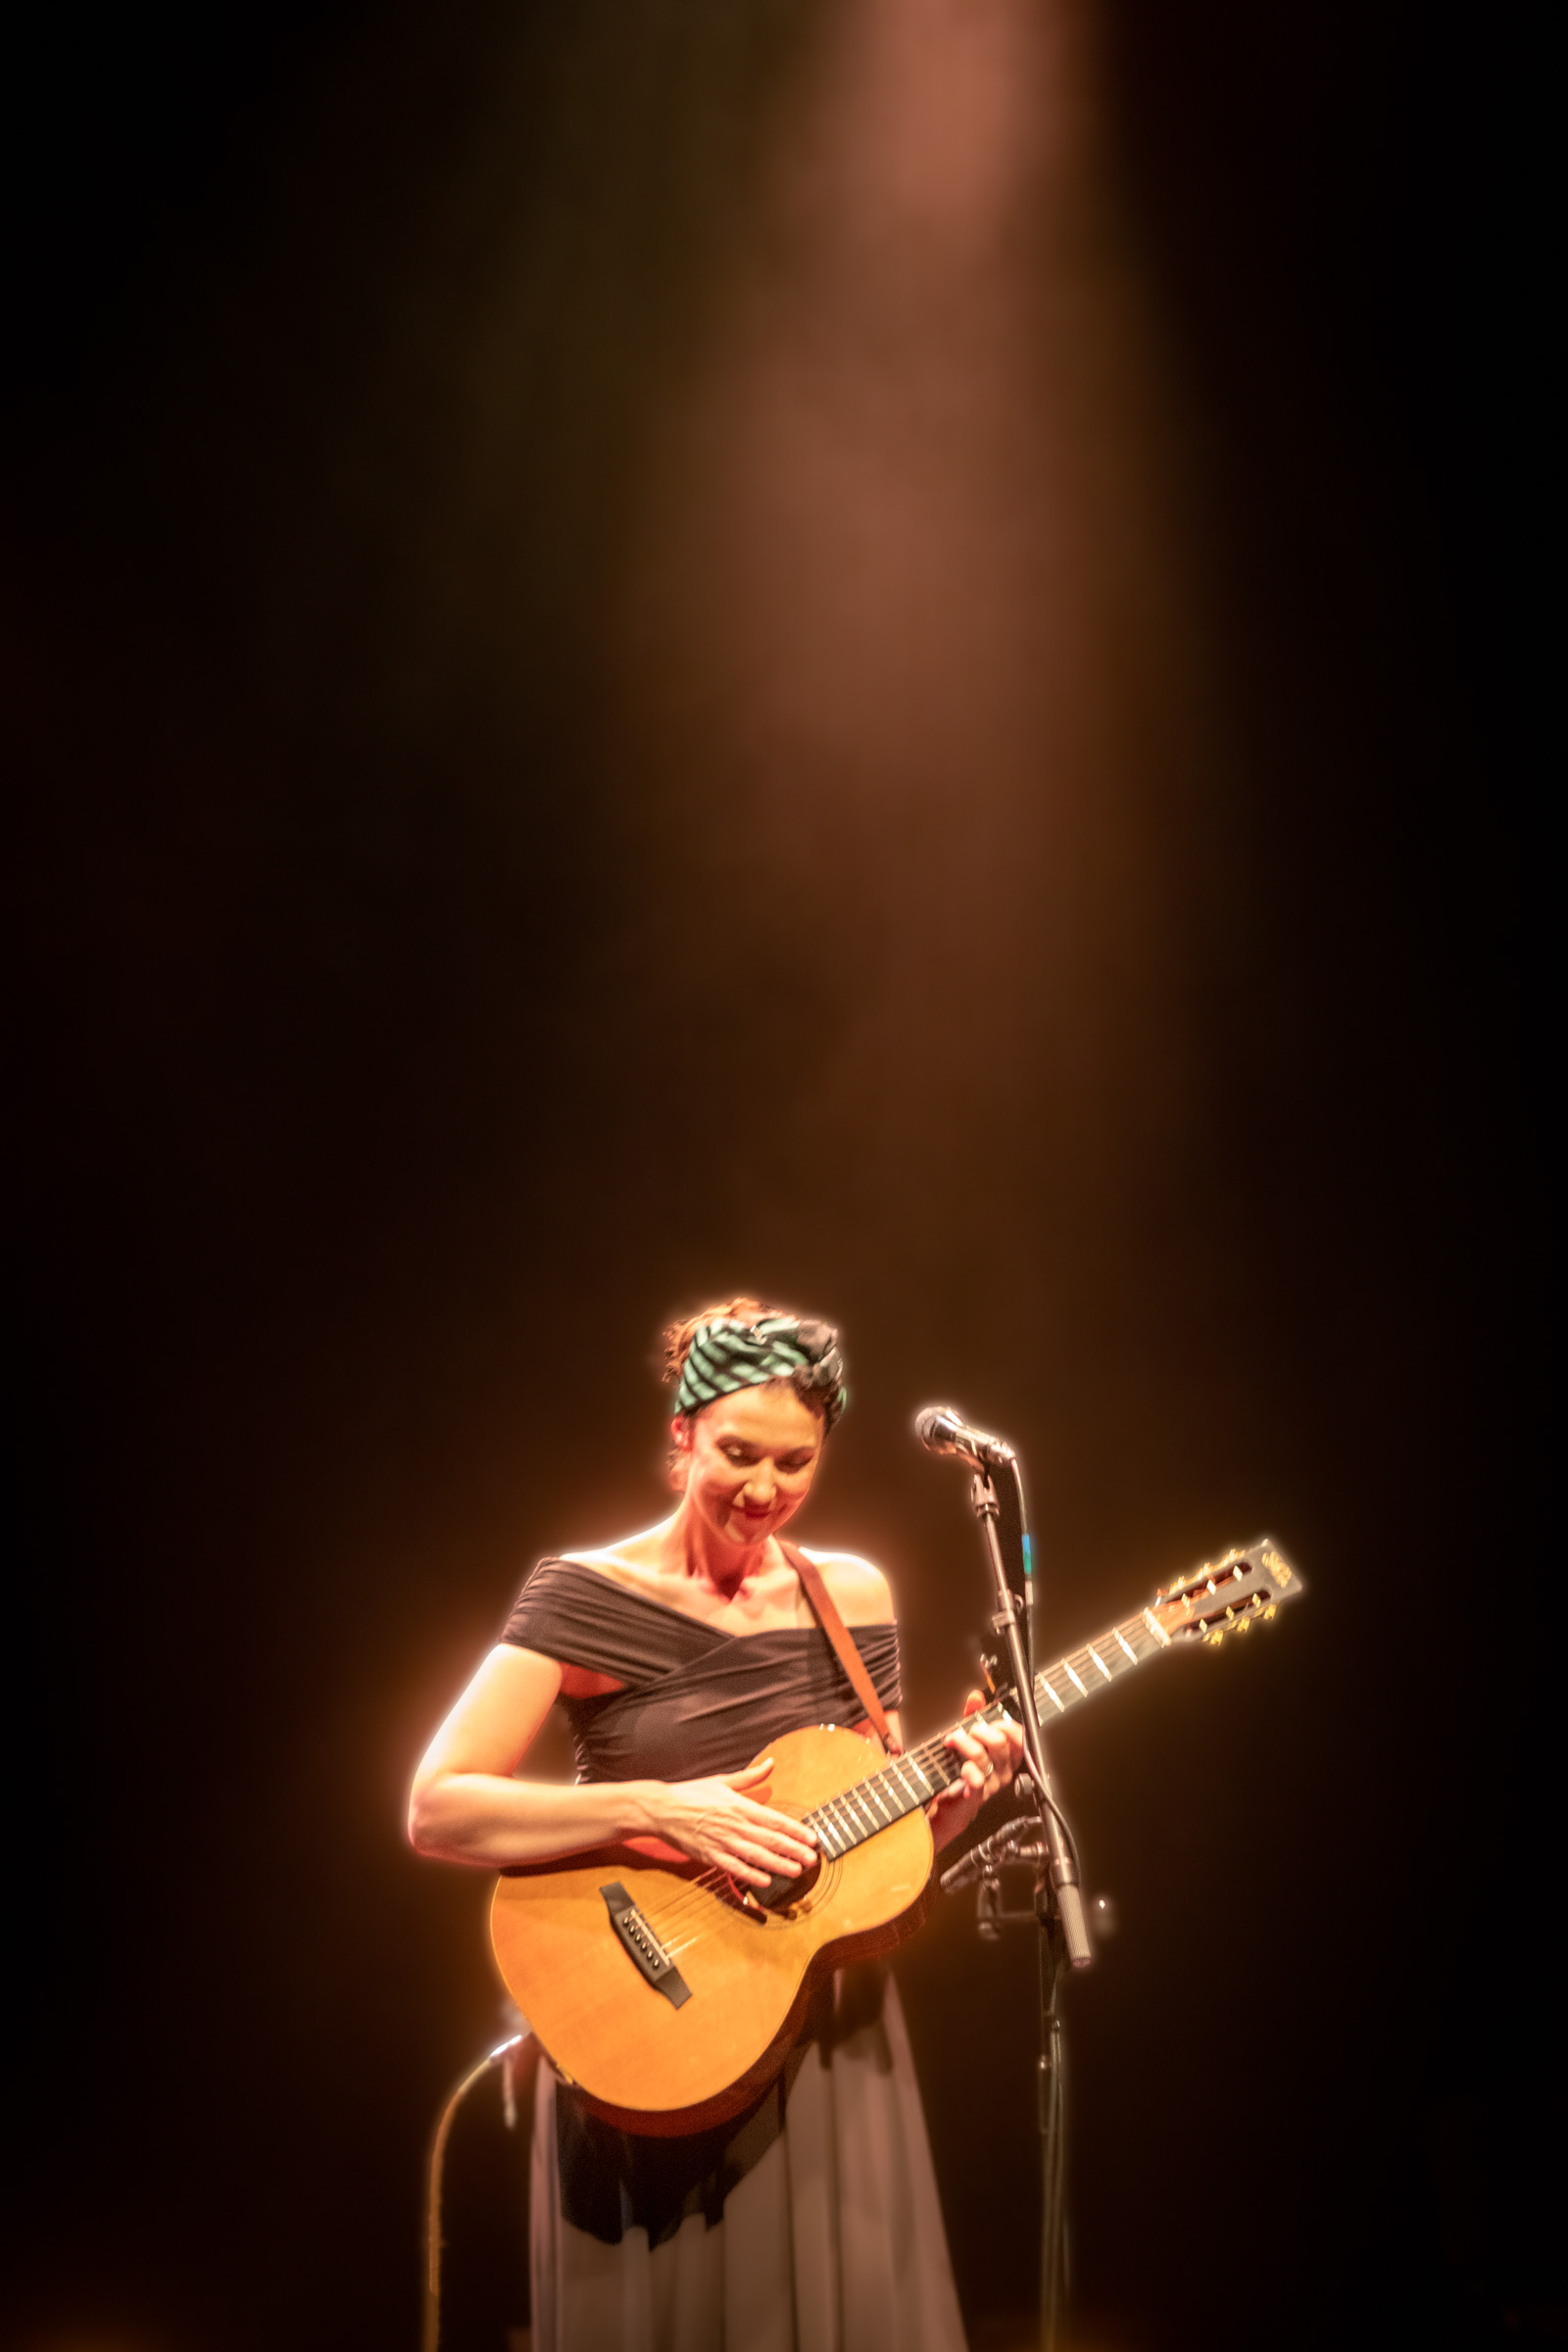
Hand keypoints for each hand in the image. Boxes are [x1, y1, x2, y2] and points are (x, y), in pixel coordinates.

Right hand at [651, 1761, 818, 1889]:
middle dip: (793, 1850)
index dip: (795, 1830)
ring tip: (796, 1871)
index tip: (812, 1838)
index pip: (774, 1819)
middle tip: (813, 1859)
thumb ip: (750, 1776)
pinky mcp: (710, 1855)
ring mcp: (723, 1841)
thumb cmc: (692, 1794)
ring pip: (756, 1855)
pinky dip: (750, 1874)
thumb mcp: (722, 1781)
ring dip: (778, 1864)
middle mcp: (735, 1824)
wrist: (662, 1809)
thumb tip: (770, 1764)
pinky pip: (734, 1867)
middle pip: (770, 1839)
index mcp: (740, 1805)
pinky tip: (765, 1880)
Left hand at [938, 1692, 1023, 1810]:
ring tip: (952, 1741)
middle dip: (979, 1730)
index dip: (1005, 1725)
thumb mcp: (968, 1738)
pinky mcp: (978, 1795)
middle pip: (999, 1742)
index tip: (989, 1722)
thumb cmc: (960, 1770)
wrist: (949, 1803)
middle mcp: (1004, 1770)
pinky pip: (976, 1778)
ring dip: (963, 1743)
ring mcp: (992, 1783)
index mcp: (1007, 1756)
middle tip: (966, 1732)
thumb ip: (974, 1716)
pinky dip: (967, 1769)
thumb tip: (976, 1696)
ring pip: (981, 1755)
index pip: (1019, 1737)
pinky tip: (961, 1768)